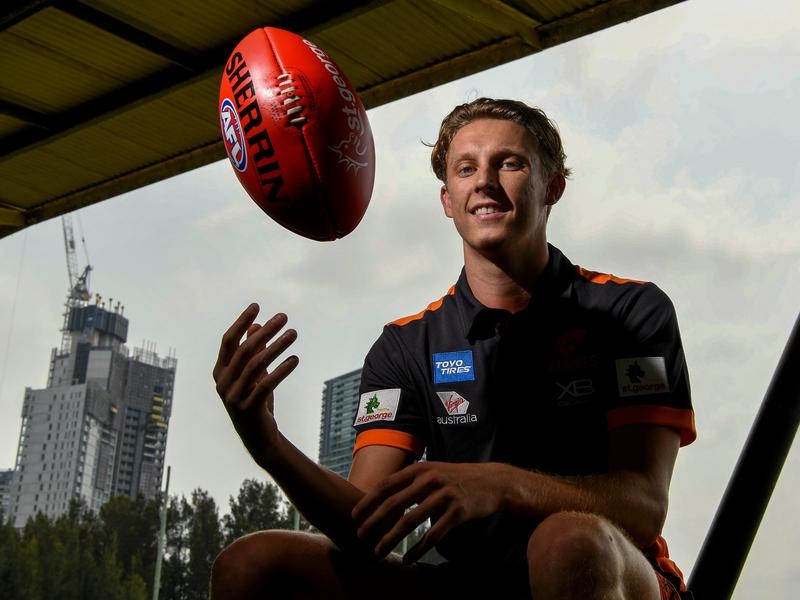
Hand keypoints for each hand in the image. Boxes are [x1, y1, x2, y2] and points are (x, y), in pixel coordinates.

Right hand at [213, 304, 298, 466]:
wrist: (259, 438)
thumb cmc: (256, 401)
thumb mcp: (254, 375)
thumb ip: (253, 352)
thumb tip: (258, 326)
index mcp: (220, 372)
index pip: (228, 341)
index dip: (241, 322)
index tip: (257, 306)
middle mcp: (223, 384)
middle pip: (243, 350)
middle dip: (265, 331)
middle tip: (284, 317)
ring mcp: (233, 397)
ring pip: (256, 366)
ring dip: (277, 346)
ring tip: (294, 333)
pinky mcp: (248, 409)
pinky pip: (266, 385)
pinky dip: (281, 370)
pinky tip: (295, 359)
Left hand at [351, 461, 506, 562]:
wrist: (493, 481)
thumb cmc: (458, 477)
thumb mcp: (433, 471)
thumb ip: (411, 481)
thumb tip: (384, 498)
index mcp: (420, 469)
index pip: (386, 485)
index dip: (368, 501)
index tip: (355, 516)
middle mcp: (429, 480)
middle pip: (394, 504)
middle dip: (373, 522)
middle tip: (360, 536)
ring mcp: (444, 495)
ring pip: (410, 521)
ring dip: (391, 539)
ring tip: (378, 551)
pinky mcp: (458, 512)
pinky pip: (433, 534)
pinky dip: (419, 549)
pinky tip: (409, 558)